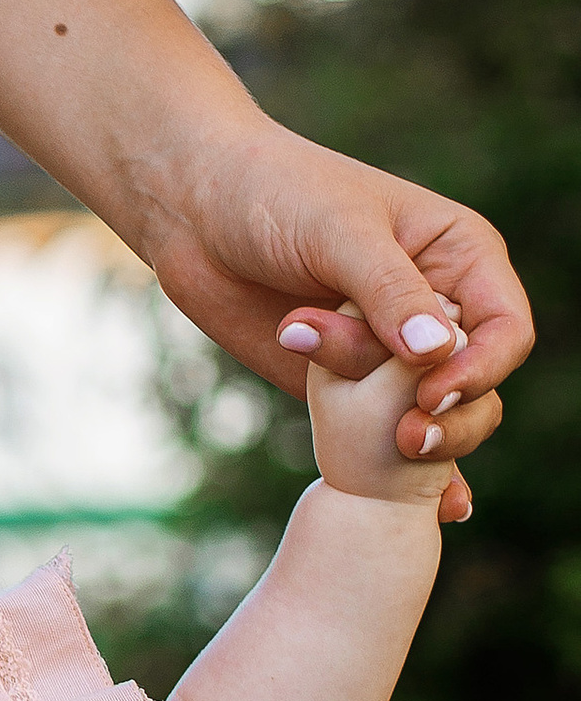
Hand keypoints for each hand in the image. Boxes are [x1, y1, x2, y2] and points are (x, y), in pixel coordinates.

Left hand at [135, 115, 521, 524]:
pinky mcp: (345, 382)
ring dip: (413, 438)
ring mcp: (390, 350)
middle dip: (451, 415)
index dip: (482, 367)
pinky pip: (382, 432)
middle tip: (407, 440)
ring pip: (433, 414)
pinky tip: (431, 509)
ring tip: (388, 450)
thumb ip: (386, 291)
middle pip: (479, 382)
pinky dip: (401, 473)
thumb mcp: (337, 230)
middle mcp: (437, 306)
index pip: (505, 327)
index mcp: (458, 256)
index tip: (431, 394)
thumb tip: (438, 352)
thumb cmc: (274, 192)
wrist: (195, 209)